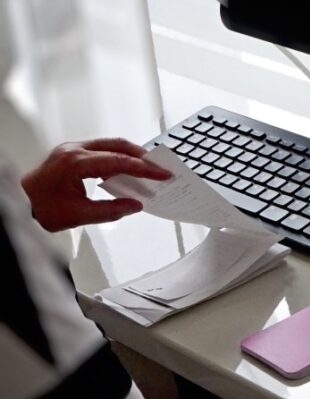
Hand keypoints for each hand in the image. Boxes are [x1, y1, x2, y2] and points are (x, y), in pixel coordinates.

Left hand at [21, 138, 170, 231]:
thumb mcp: (78, 216)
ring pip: (110, 145)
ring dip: (131, 155)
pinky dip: (118, 158)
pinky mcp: (72, 154)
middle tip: (160, 167)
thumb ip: (111, 211)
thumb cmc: (42, 208)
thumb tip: (135, 205)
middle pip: (117, 145)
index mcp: (74, 162)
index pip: (119, 161)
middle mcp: (73, 150)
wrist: (20, 203)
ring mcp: (72, 149)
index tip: (162, 174)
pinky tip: (127, 170)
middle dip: (142, 156)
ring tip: (148, 168)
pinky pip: (101, 150)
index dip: (144, 169)